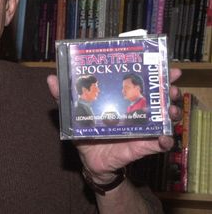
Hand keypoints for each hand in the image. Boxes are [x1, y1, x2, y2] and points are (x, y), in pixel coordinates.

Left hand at [46, 69, 182, 182]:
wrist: (91, 160)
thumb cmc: (85, 132)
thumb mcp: (73, 113)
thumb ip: (63, 97)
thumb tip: (51, 79)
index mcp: (123, 98)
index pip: (141, 81)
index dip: (154, 71)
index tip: (163, 63)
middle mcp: (137, 110)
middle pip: (158, 95)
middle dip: (167, 88)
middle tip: (170, 85)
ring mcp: (143, 128)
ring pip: (165, 117)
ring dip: (171, 112)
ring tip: (170, 109)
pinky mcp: (143, 146)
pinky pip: (158, 143)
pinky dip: (164, 140)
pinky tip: (163, 138)